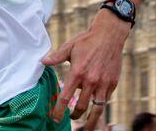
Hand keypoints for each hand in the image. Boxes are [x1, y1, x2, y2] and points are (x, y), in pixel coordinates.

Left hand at [42, 12, 129, 130]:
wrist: (109, 35)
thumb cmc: (87, 40)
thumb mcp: (70, 47)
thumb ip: (56, 57)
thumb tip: (43, 62)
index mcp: (77, 73)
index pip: (66, 97)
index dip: (59, 111)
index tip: (55, 119)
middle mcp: (90, 81)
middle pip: (81, 107)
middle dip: (75, 116)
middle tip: (72, 118)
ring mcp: (103, 83)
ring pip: (97, 109)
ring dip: (91, 120)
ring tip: (87, 127)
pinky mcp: (113, 83)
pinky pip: (105, 99)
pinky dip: (100, 105)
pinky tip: (96, 106)